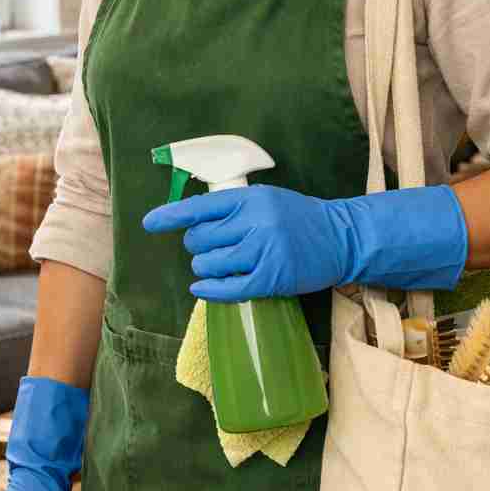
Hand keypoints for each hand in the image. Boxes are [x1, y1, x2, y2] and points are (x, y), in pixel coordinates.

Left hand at [142, 182, 467, 303]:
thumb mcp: (266, 200)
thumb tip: (193, 220)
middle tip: (211, 248)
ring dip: (206, 267)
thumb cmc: (298, 218)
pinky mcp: (270, 279)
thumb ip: (233, 207)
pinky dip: (210, 290)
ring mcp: (263, 252)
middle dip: (198, 246)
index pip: (200, 207)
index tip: (149, 223)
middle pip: (199, 239)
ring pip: (209, 264)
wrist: (340, 238)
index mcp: (250, 199)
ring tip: (219, 265)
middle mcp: (255, 223)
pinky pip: (227, 289)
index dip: (171, 216)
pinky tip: (204, 289)